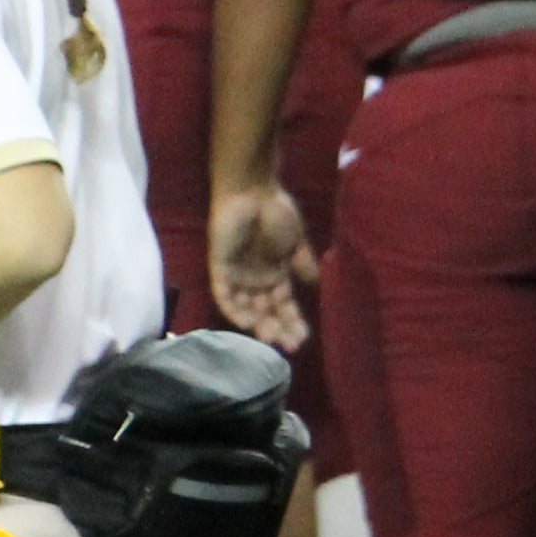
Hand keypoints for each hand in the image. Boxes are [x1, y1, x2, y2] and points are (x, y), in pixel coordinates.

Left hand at [209, 181, 314, 351]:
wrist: (253, 191)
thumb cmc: (276, 212)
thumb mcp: (296, 243)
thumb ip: (303, 265)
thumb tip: (316, 285)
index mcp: (275, 274)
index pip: (283, 305)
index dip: (292, 322)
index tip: (303, 338)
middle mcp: (255, 279)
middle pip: (266, 311)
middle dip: (277, 329)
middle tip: (289, 346)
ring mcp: (237, 274)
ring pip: (246, 308)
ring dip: (258, 324)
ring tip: (272, 338)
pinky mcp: (219, 267)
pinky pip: (224, 295)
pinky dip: (234, 309)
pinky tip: (247, 323)